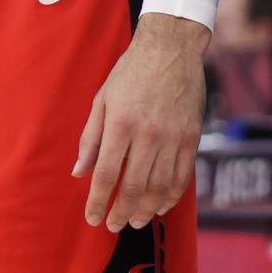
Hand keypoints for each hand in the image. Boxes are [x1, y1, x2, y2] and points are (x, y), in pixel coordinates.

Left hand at [74, 13, 209, 231]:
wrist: (171, 47)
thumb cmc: (131, 71)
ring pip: (160, 187)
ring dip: (146, 210)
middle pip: (134, 187)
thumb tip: (79, 172)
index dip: (98, 202)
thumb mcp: (102, 99)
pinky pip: (183, 175)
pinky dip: (172, 196)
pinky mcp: (192, 136)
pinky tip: (161, 205)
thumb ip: (90, 138)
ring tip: (136, 221)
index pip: (107, 174)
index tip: (93, 218)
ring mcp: (174, 136)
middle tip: (114, 225)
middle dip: (122, 212)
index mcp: (121, 123)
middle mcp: (148, 133)